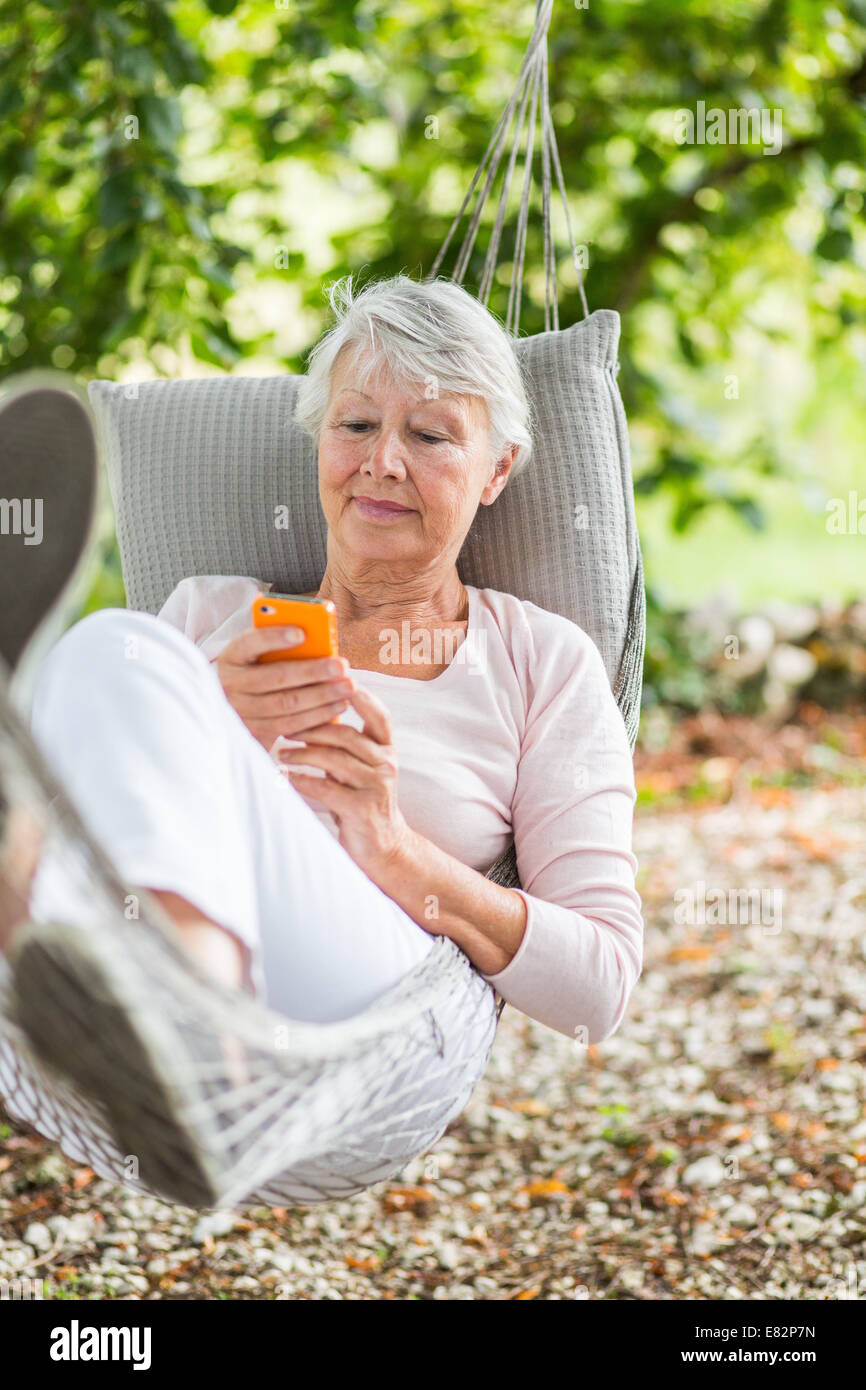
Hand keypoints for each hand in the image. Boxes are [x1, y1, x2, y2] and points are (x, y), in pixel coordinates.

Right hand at [214, 625, 354, 751]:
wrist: (237, 710)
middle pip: (276, 677)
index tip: (302, 632)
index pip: (250, 643)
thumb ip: (281, 648)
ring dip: (322, 696)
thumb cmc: (260, 673)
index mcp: (232, 657)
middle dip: (313, 671)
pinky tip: (338, 706)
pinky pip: (290, 725)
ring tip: (348, 687)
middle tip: (342, 666)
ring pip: (286, 704)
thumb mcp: (260, 657)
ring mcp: (240, 712)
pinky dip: (317, 716)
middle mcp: (230, 685)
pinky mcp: (255, 733)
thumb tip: (318, 639)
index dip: (275, 637)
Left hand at [279, 684, 410, 875]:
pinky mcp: (363, 809)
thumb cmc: (360, 799)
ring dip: (302, 754)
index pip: (378, 715)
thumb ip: (344, 744)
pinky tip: (285, 777)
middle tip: (285, 726)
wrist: (383, 847)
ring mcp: (377, 787)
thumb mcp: (358, 768)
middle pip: (346, 735)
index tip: (333, 681)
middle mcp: (386, 764)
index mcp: (387, 750)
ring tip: (281, 753)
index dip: (360, 697)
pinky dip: (302, 780)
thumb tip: (309, 714)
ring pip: (334, 759)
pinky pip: (326, 788)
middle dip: (312, 728)